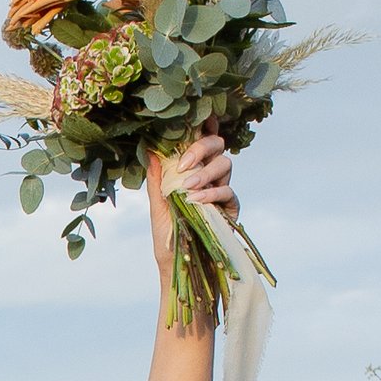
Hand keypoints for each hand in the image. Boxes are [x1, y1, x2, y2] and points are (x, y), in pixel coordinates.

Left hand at [147, 126, 237, 271]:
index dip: (205, 124)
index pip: (201, 141)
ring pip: (225, 164)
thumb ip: (156, 179)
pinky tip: (197, 200)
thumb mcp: (157, 206)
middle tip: (184, 164)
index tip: (200, 113)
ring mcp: (221, 191)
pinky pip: (228, 192)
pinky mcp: (231, 209)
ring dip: (205, 173)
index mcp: (191, 170)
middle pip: (218, 145)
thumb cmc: (167, 236)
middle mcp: (209, 176)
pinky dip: (212, 194)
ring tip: (187, 188)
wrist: (178, 266)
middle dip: (202, 148)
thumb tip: (150, 150)